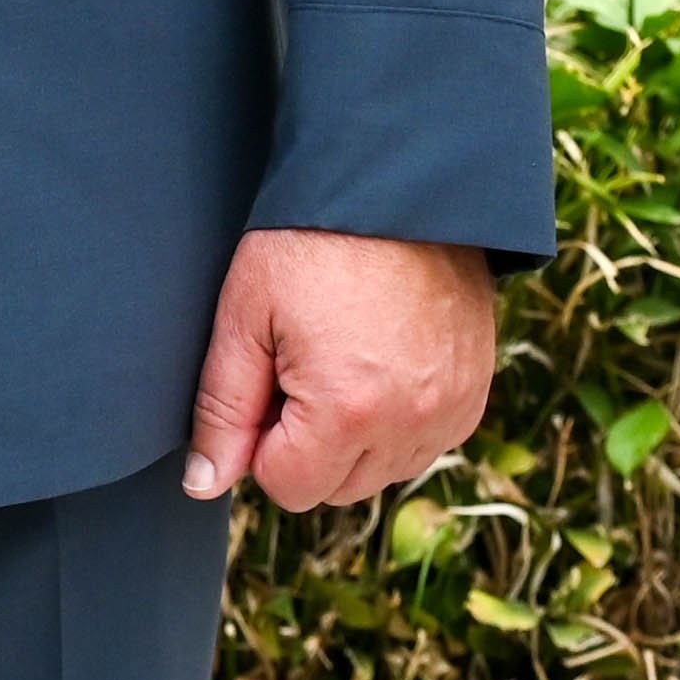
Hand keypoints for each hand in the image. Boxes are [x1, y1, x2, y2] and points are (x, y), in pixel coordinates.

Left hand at [186, 229, 496, 512]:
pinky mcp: (474, 398)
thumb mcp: (245, 316)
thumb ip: (223, 408)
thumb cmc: (309, 242)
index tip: (263, 383)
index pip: (288, 487)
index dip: (259, 441)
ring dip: (351, 439)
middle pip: (336, 488)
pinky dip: (394, 422)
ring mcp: (452, 414)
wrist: (396, 191)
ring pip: (382, 472)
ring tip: (335, 358)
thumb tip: (205, 483)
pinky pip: (423, 444)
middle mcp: (410, 425)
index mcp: (347, 410)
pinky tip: (374, 362)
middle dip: (304, 445)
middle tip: (296, 365)